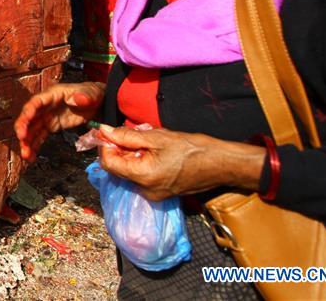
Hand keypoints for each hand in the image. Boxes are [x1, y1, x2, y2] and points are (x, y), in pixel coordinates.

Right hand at [14, 82, 104, 160]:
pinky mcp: (51, 126)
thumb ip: (84, 96)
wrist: (97, 103)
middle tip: (21, 140)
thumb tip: (76, 99)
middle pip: (30, 116)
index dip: (28, 112)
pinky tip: (31, 157)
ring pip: (32, 129)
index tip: (24, 123)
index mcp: (53, 94)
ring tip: (26, 155)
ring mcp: (47, 117)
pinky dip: (34, 146)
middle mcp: (46, 106)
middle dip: (23, 128)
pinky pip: (39, 136)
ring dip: (27, 142)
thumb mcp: (91, 93)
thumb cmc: (93, 94)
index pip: (37, 102)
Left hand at [97, 126, 265, 200]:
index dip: (104, 146)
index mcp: (143, 177)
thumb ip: (127, 136)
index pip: (109, 164)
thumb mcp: (157, 137)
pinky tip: (150, 151)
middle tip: (125, 133)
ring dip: (129, 156)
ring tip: (142, 140)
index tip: (107, 132)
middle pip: (117, 170)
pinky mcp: (161, 194)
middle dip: (116, 150)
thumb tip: (104, 130)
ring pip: (129, 173)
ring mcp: (153, 195)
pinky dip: (139, 164)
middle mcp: (145, 190)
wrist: (221, 164)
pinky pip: (141, 178)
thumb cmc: (192, 148)